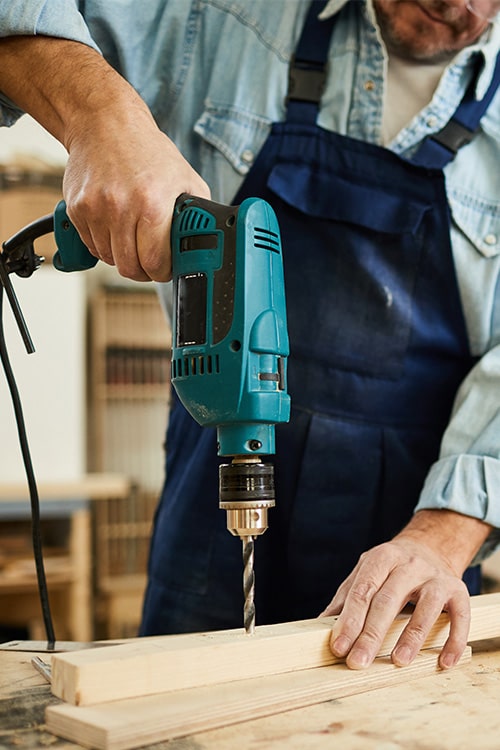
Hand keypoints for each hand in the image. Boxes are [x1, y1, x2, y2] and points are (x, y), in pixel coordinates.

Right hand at [62, 95, 209, 282]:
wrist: (104, 122)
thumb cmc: (148, 151)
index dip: (162, 271)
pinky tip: (114, 227)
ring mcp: (95, 209)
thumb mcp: (186, 178)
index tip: (165, 269)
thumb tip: (208, 240)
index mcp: (152, 203)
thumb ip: (197, 213)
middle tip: (149, 262)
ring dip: (122, 256)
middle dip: (143, 270)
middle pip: (129, 267)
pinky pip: (91, 245)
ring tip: (132, 238)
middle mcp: (121, 207)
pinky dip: (103, 243)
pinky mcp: (76, 208)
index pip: (154, 262)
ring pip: (109, 258)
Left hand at [321, 509, 490, 669]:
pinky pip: (460, 617)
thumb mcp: (366, 572)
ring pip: (426, 607)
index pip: (363, 591)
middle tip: (358, 662)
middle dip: (371, 634)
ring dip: (411, 637)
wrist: (431, 546)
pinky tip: (444, 662)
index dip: (350, 620)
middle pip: (388, 600)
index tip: (339, 647)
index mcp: (381, 558)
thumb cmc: (391, 568)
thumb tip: (320, 624)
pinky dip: (454, 641)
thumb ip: (346, 596)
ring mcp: (436, 576)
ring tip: (398, 662)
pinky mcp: (458, 589)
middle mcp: (409, 564)